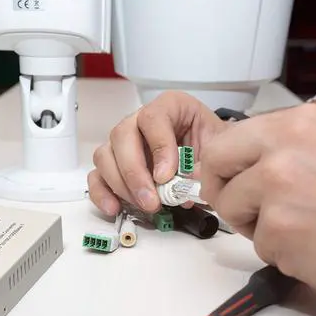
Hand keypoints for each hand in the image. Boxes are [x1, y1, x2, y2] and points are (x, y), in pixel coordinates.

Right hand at [88, 92, 227, 215]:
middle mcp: (140, 120)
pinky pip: (97, 176)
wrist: (210, 158)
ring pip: (105, 156)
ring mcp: (124, 143)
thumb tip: (185, 187)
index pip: (153, 118)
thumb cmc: (211, 147)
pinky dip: (102, 193)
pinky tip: (115, 208)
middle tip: (151, 199)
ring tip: (144, 206)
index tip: (166, 175)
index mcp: (170, 106)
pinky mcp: (115, 165)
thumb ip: (203, 165)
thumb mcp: (217, 149)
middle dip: (135, 172)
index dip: (158, 147)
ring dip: (121, 185)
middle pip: (122, 135)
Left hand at [199, 103, 315, 314]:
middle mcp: (283, 147)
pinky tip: (314, 248)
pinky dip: (279, 252)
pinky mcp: (278, 227)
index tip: (231, 182)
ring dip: (256, 226)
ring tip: (300, 230)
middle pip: (214, 165)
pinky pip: (257, 244)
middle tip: (248, 210)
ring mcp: (278, 187)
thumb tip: (241, 163)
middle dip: (224, 190)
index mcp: (298, 123)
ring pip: (231, 208)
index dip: (225, 167)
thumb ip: (284, 150)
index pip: (226, 139)